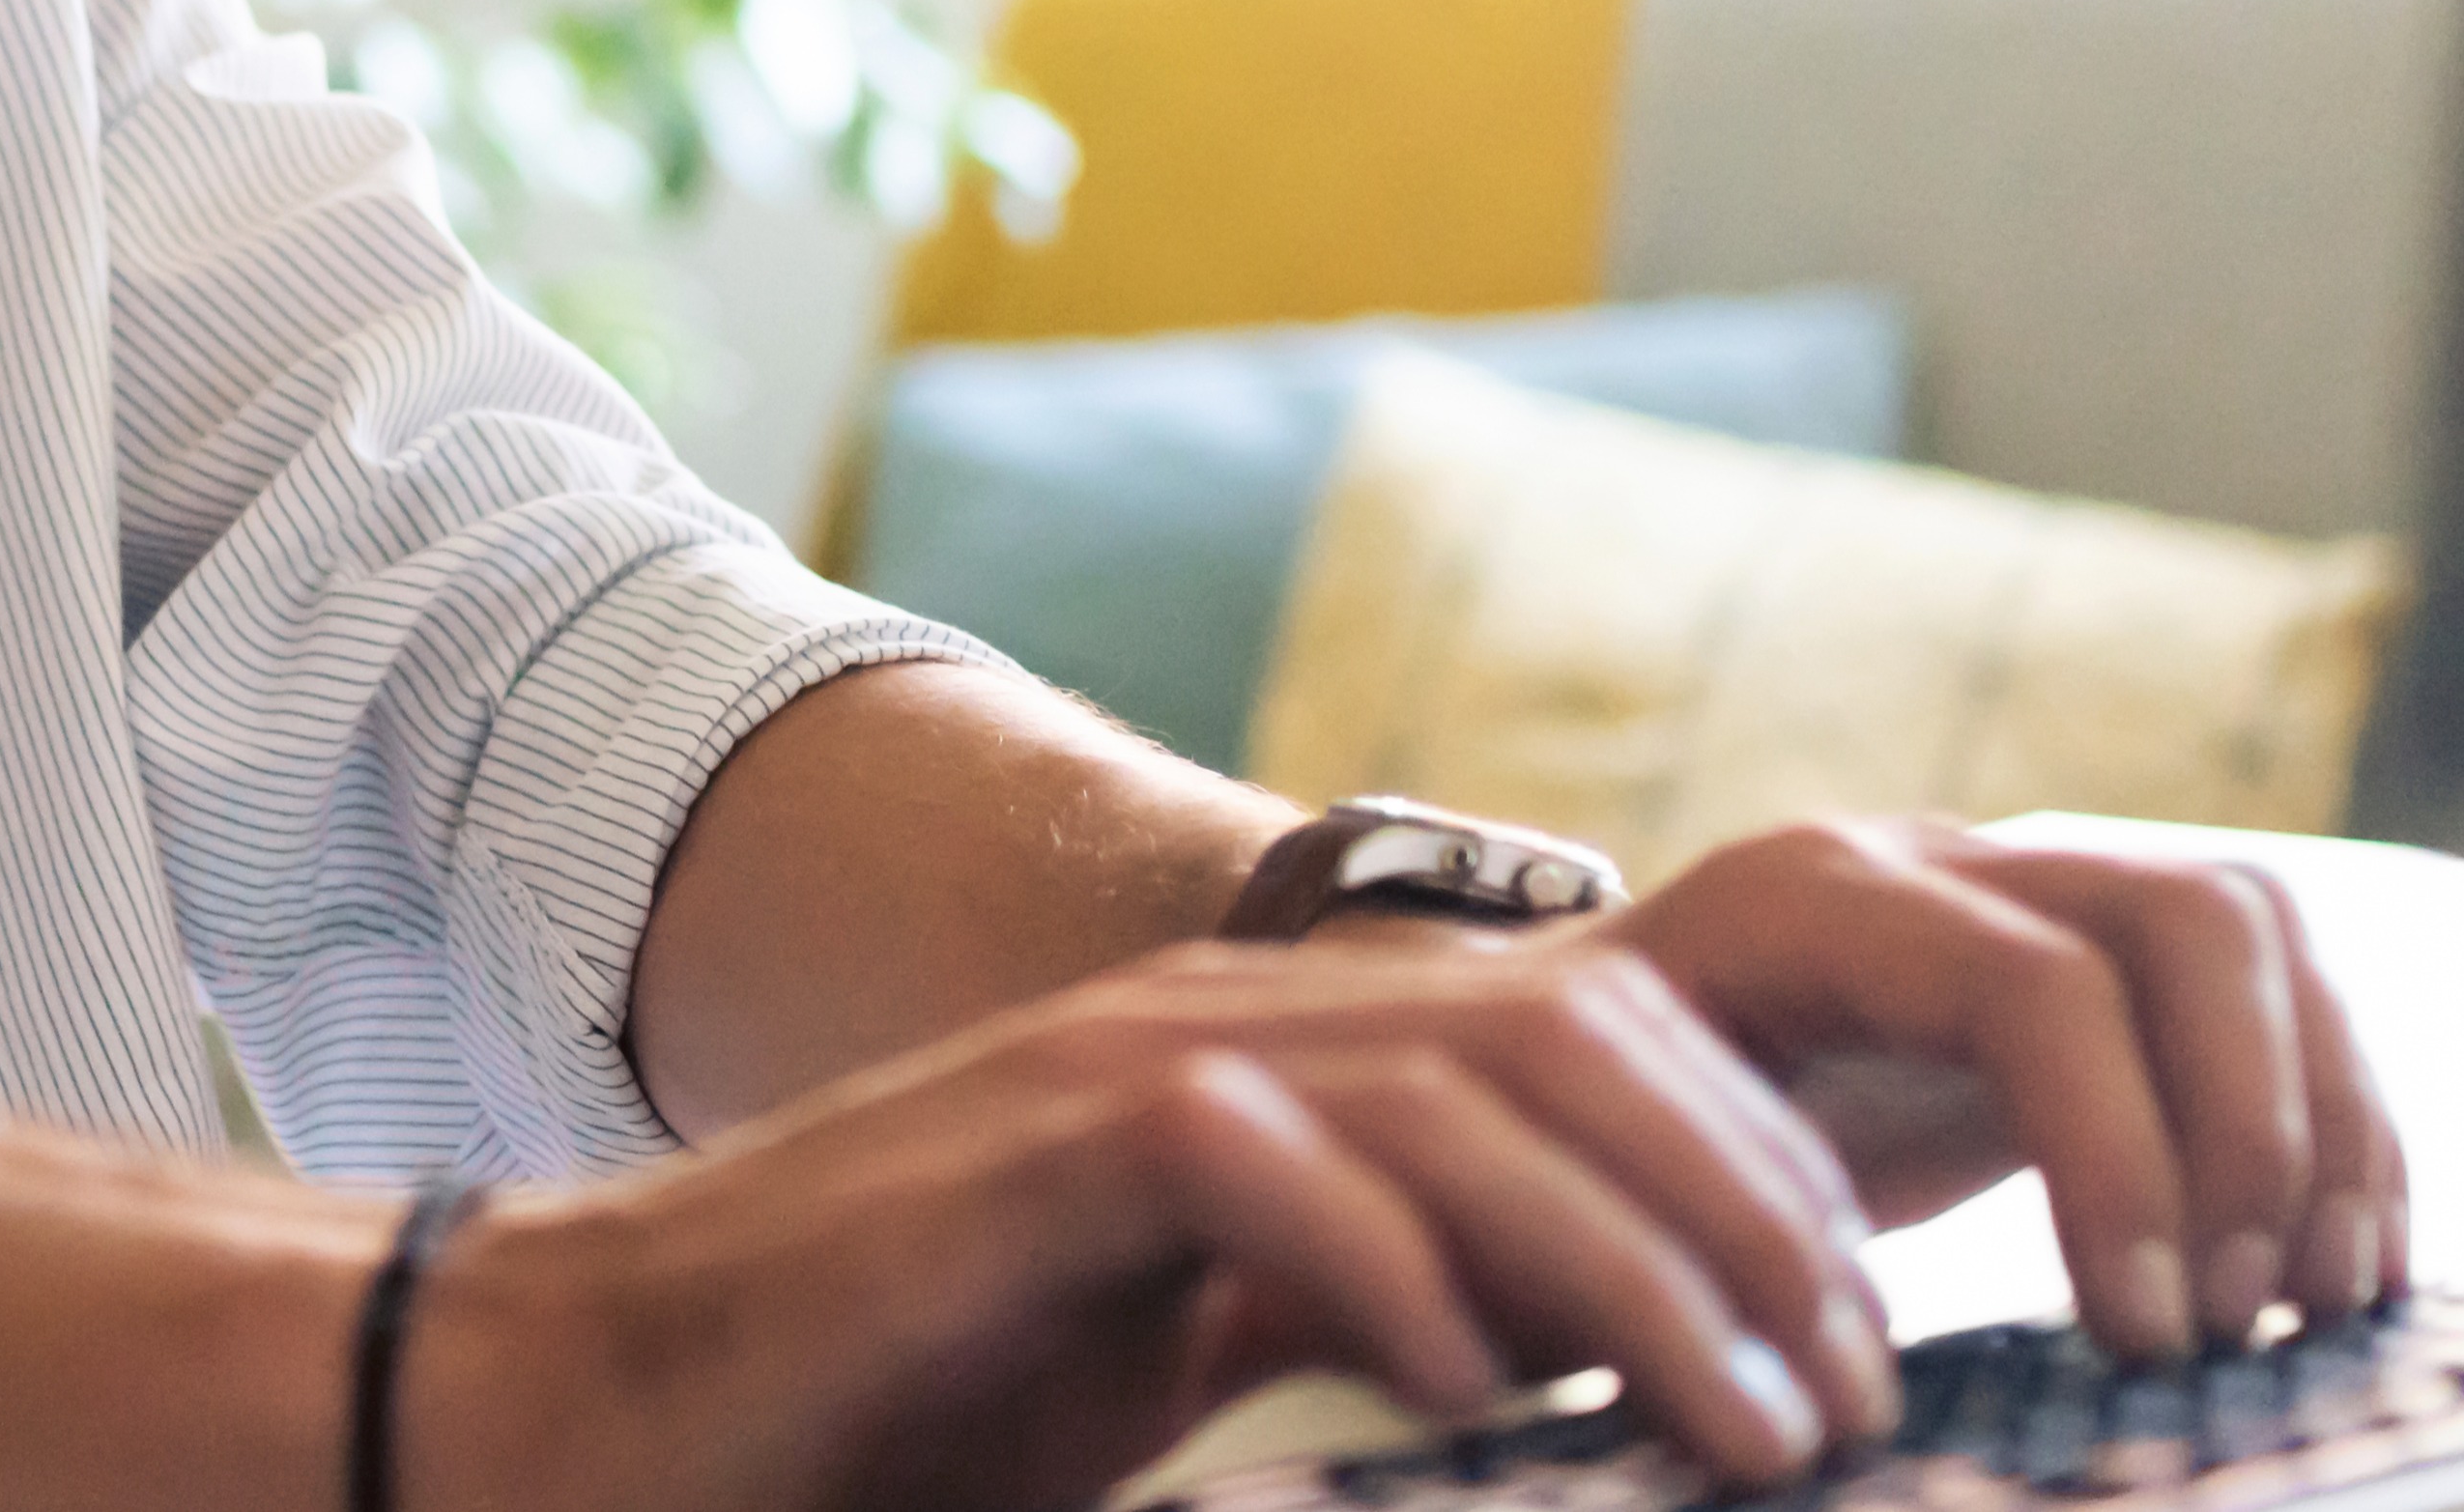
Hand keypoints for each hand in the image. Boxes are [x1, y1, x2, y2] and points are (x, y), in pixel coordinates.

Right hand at [425, 930, 1903, 1511]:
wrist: (600, 1403)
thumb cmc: (897, 1415)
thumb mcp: (1194, 1368)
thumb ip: (1360, 1332)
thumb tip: (1567, 1393)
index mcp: (1283, 1070)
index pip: (1599, 1044)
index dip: (1764, 1182)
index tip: (1863, 1361)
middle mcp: (1222, 1036)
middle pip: (1578, 1036)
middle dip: (1757, 1210)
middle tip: (1855, 1399)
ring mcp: (1118, 1080)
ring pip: (1467, 1087)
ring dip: (1645, 1260)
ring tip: (1756, 1427)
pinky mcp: (1022, 1168)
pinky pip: (1260, 1169)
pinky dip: (1402, 1278)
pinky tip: (1478, 1397)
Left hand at [1581, 819, 2410, 1363]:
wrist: (1534, 1052)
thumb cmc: (1553, 1145)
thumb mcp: (1592, 1185)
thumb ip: (1694, 1254)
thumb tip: (1811, 1402)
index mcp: (1800, 901)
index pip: (2028, 984)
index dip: (2116, 1158)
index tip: (2140, 1336)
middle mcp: (1930, 858)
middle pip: (2182, 917)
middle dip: (2246, 1131)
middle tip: (2232, 1319)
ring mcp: (2022, 881)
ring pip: (2247, 929)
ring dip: (2317, 1121)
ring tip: (2308, 1304)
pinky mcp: (2088, 951)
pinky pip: (2268, 983)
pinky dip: (2332, 1116)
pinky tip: (2339, 1264)